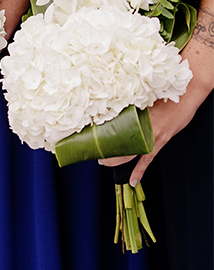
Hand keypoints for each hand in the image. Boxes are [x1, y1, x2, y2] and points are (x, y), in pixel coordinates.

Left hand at [102, 12, 213, 184]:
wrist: (188, 92)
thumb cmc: (164, 88)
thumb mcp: (142, 91)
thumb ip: (126, 97)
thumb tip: (106, 98)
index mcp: (135, 114)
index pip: (111, 126)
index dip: (96, 132)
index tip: (81, 134)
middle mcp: (142, 128)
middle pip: (118, 143)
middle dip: (103, 149)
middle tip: (90, 151)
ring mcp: (152, 137)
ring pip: (130, 153)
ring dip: (116, 159)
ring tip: (103, 162)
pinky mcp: (160, 142)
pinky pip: (147, 160)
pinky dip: (139, 172)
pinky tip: (132, 181)